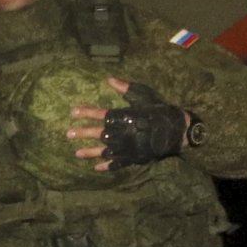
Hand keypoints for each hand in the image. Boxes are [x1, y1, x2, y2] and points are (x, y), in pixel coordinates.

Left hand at [68, 78, 187, 170]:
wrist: (178, 130)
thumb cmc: (159, 110)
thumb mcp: (144, 96)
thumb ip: (126, 89)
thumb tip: (109, 79)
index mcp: (125, 117)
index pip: (101, 114)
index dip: (86, 113)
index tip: (73, 112)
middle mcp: (124, 133)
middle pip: (100, 133)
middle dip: (83, 133)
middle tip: (68, 134)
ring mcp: (129, 147)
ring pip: (106, 151)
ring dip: (90, 152)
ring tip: (76, 153)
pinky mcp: (135, 157)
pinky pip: (118, 164)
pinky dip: (107, 166)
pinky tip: (96, 167)